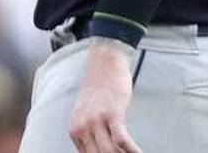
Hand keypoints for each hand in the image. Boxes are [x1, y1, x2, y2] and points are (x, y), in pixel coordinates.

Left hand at [69, 38, 142, 152]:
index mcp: (75, 130)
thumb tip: (100, 150)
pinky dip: (132, 151)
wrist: (104, 62)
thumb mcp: (86, 114)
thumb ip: (89, 133)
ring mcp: (96, 121)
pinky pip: (122, 141)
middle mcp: (82, 127)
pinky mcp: (112, 114)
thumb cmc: (99, 89)